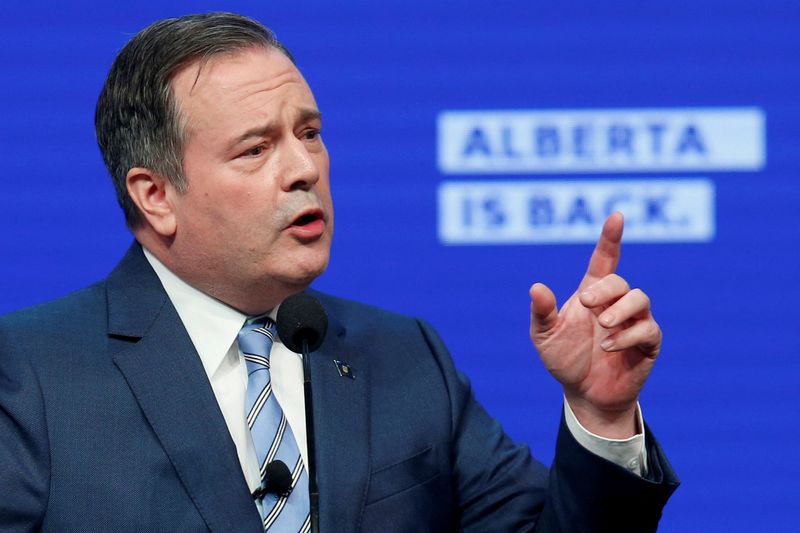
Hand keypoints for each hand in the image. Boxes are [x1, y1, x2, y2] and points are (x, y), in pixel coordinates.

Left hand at [529, 212, 661, 438]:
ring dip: (621, 310)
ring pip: (641, 299)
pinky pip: (649, 330)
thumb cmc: (564, 359)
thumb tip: (536, 287)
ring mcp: (634, 322)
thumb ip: (542, 312)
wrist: (583, 395)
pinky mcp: (648, 344)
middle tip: (587, 305)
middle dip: (605, 290)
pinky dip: (629, 336)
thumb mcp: (544, 336)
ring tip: (603, 327)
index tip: (615, 216)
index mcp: (591, 294)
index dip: (610, 238)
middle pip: (620, 281)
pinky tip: (609, 347)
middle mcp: (615, 303)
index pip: (605, 259)